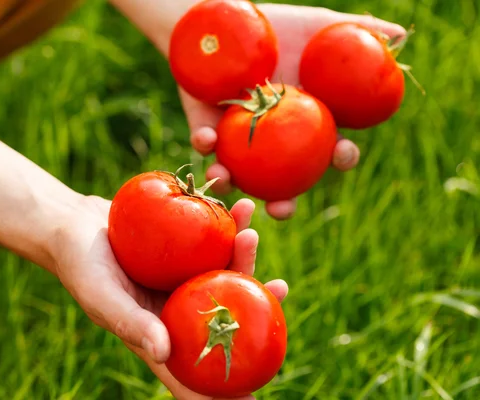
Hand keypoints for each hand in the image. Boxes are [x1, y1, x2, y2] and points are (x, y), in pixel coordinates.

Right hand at [54, 195, 288, 399]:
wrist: (74, 224)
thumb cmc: (80, 264)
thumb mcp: (101, 295)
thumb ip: (131, 324)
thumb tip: (165, 353)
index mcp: (159, 334)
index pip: (194, 371)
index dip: (224, 391)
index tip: (256, 396)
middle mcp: (177, 311)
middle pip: (225, 317)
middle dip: (256, 306)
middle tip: (280, 288)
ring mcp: (182, 281)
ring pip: (225, 277)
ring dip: (245, 258)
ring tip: (252, 232)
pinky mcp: (183, 253)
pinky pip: (212, 244)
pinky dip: (228, 229)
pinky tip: (240, 210)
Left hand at [183, 4, 406, 219]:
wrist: (223, 18)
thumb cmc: (275, 25)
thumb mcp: (317, 26)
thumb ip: (356, 33)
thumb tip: (401, 36)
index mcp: (304, 120)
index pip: (329, 148)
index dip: (340, 157)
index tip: (342, 153)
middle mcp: (273, 137)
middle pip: (284, 180)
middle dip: (285, 201)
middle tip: (283, 207)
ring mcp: (239, 137)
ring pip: (240, 174)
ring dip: (235, 183)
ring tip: (231, 181)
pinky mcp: (206, 127)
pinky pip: (205, 143)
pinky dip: (205, 144)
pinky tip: (207, 141)